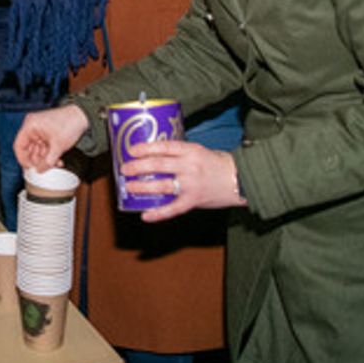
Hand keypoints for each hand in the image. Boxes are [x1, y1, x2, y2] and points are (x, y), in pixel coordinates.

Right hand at [13, 104, 89, 171]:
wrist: (83, 116)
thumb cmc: (70, 123)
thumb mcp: (58, 147)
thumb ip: (47, 161)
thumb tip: (39, 170)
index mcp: (30, 125)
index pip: (19, 145)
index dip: (23, 159)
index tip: (29, 168)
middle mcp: (32, 126)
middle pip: (28, 149)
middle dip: (38, 160)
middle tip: (43, 169)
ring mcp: (39, 129)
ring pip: (37, 149)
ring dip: (45, 159)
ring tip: (55, 164)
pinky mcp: (46, 132)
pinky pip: (43, 146)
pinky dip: (49, 154)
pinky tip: (57, 160)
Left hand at [120, 142, 244, 221]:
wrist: (239, 180)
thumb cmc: (216, 165)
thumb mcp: (198, 152)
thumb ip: (179, 154)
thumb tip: (152, 155)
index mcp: (191, 151)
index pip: (165, 147)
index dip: (146, 148)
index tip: (131, 150)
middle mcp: (190, 166)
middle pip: (160, 165)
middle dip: (139, 166)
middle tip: (125, 168)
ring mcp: (192, 184)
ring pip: (163, 185)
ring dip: (143, 186)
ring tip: (129, 187)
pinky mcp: (194, 200)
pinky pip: (173, 208)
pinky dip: (158, 213)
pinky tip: (145, 215)